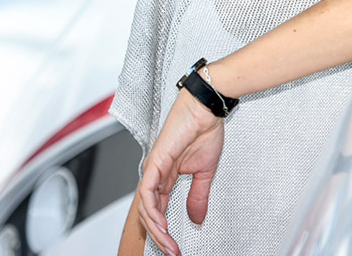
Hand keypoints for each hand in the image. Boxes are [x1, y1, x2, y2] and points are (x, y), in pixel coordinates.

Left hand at [137, 89, 224, 255]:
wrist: (206, 109)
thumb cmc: (204, 130)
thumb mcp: (204, 172)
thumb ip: (198, 196)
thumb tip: (197, 218)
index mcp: (166, 175)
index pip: (159, 209)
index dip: (164, 230)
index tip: (175, 246)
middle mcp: (156, 174)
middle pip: (149, 212)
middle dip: (159, 236)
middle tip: (171, 251)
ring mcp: (153, 168)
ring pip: (146, 206)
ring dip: (156, 229)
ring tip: (168, 244)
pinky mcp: (155, 163)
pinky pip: (147, 193)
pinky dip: (153, 211)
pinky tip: (162, 224)